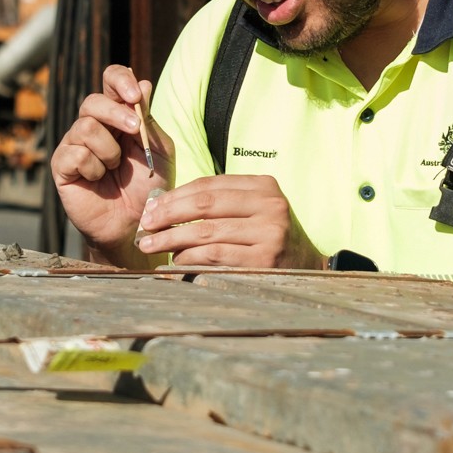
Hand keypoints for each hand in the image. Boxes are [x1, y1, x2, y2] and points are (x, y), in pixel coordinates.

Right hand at [49, 65, 169, 260]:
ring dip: (109, 149)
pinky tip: (98, 179)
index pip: (110, 80)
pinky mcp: (62, 166)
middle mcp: (93, 126)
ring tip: (115, 168)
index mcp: (117, 116)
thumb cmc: (149, 186)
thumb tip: (143, 83)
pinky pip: (75, 154)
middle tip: (135, 131)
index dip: (120, 79)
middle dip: (117, 113)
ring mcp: (74, 145)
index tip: (136, 93)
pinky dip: (94, 167)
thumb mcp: (159, 150)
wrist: (137, 223)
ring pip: (85, 127)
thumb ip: (150, 120)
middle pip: (92, 101)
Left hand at [135, 174, 324, 268]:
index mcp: (264, 186)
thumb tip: (163, 206)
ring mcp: (269, 233)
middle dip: (169, 214)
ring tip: (151, 245)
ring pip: (206, 232)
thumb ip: (218, 203)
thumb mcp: (252, 209)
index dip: (176, 195)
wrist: (306, 267)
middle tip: (146, 224)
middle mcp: (270, 206)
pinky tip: (176, 259)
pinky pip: (215, 256)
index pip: (210, 185)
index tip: (152, 207)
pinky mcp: (263, 261)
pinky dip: (190, 257)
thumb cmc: (267, 236)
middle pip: (205, 205)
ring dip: (172, 239)